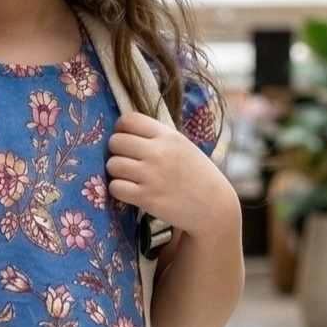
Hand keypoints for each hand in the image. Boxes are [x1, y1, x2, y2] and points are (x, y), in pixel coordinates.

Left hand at [107, 113, 232, 237]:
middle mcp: (159, 152)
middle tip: (126, 161)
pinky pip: (115, 187)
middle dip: (116, 151)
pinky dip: (118, 190)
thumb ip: (158, 137)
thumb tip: (124, 130)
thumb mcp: (183, 146)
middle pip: (115, 142)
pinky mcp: (146, 197)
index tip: (126, 140)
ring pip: (112, 165)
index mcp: (169, 136)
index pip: (128, 120)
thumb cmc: (197, 175)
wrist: (214, 207)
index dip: (121, 130)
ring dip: (116, 172)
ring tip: (129, 177)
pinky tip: (130, 191)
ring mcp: (152, 175)